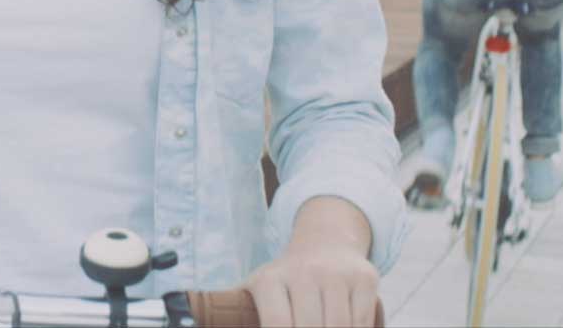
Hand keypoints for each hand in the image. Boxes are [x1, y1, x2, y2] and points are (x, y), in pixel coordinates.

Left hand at [244, 242, 379, 326]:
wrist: (325, 242)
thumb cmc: (286, 280)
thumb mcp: (257, 291)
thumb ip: (236, 317)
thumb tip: (198, 324)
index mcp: (270, 280)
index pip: (277, 326)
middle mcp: (303, 272)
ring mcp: (335, 274)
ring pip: (339, 327)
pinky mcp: (364, 277)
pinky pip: (362, 321)